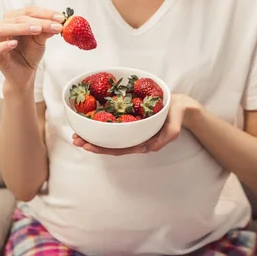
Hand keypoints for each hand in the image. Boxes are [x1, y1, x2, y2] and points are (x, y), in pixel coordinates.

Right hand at [0, 6, 64, 90]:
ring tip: (37, 30)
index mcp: (14, 19)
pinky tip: (14, 44)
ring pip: (2, 29)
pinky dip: (3, 45)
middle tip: (53, 25)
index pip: (28, 11)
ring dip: (20, 28)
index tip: (60, 18)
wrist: (25, 73)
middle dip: (38, 21)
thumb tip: (57, 22)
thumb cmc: (30, 53)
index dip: (45, 13)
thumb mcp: (41, 40)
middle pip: (17, 18)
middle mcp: (3, 26)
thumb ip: (46, 30)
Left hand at [72, 94, 201, 155]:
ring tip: (77, 132)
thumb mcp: (173, 128)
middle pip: (110, 144)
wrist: (182, 106)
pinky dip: (101, 123)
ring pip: (110, 135)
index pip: (118, 149)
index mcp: (142, 142)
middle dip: (92, 143)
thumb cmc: (177, 116)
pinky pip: (115, 124)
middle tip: (75, 139)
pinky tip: (90, 120)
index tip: (87, 146)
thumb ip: (165, 138)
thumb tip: (149, 148)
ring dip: (93, 134)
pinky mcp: (131, 119)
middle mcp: (134, 137)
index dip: (102, 149)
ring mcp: (132, 129)